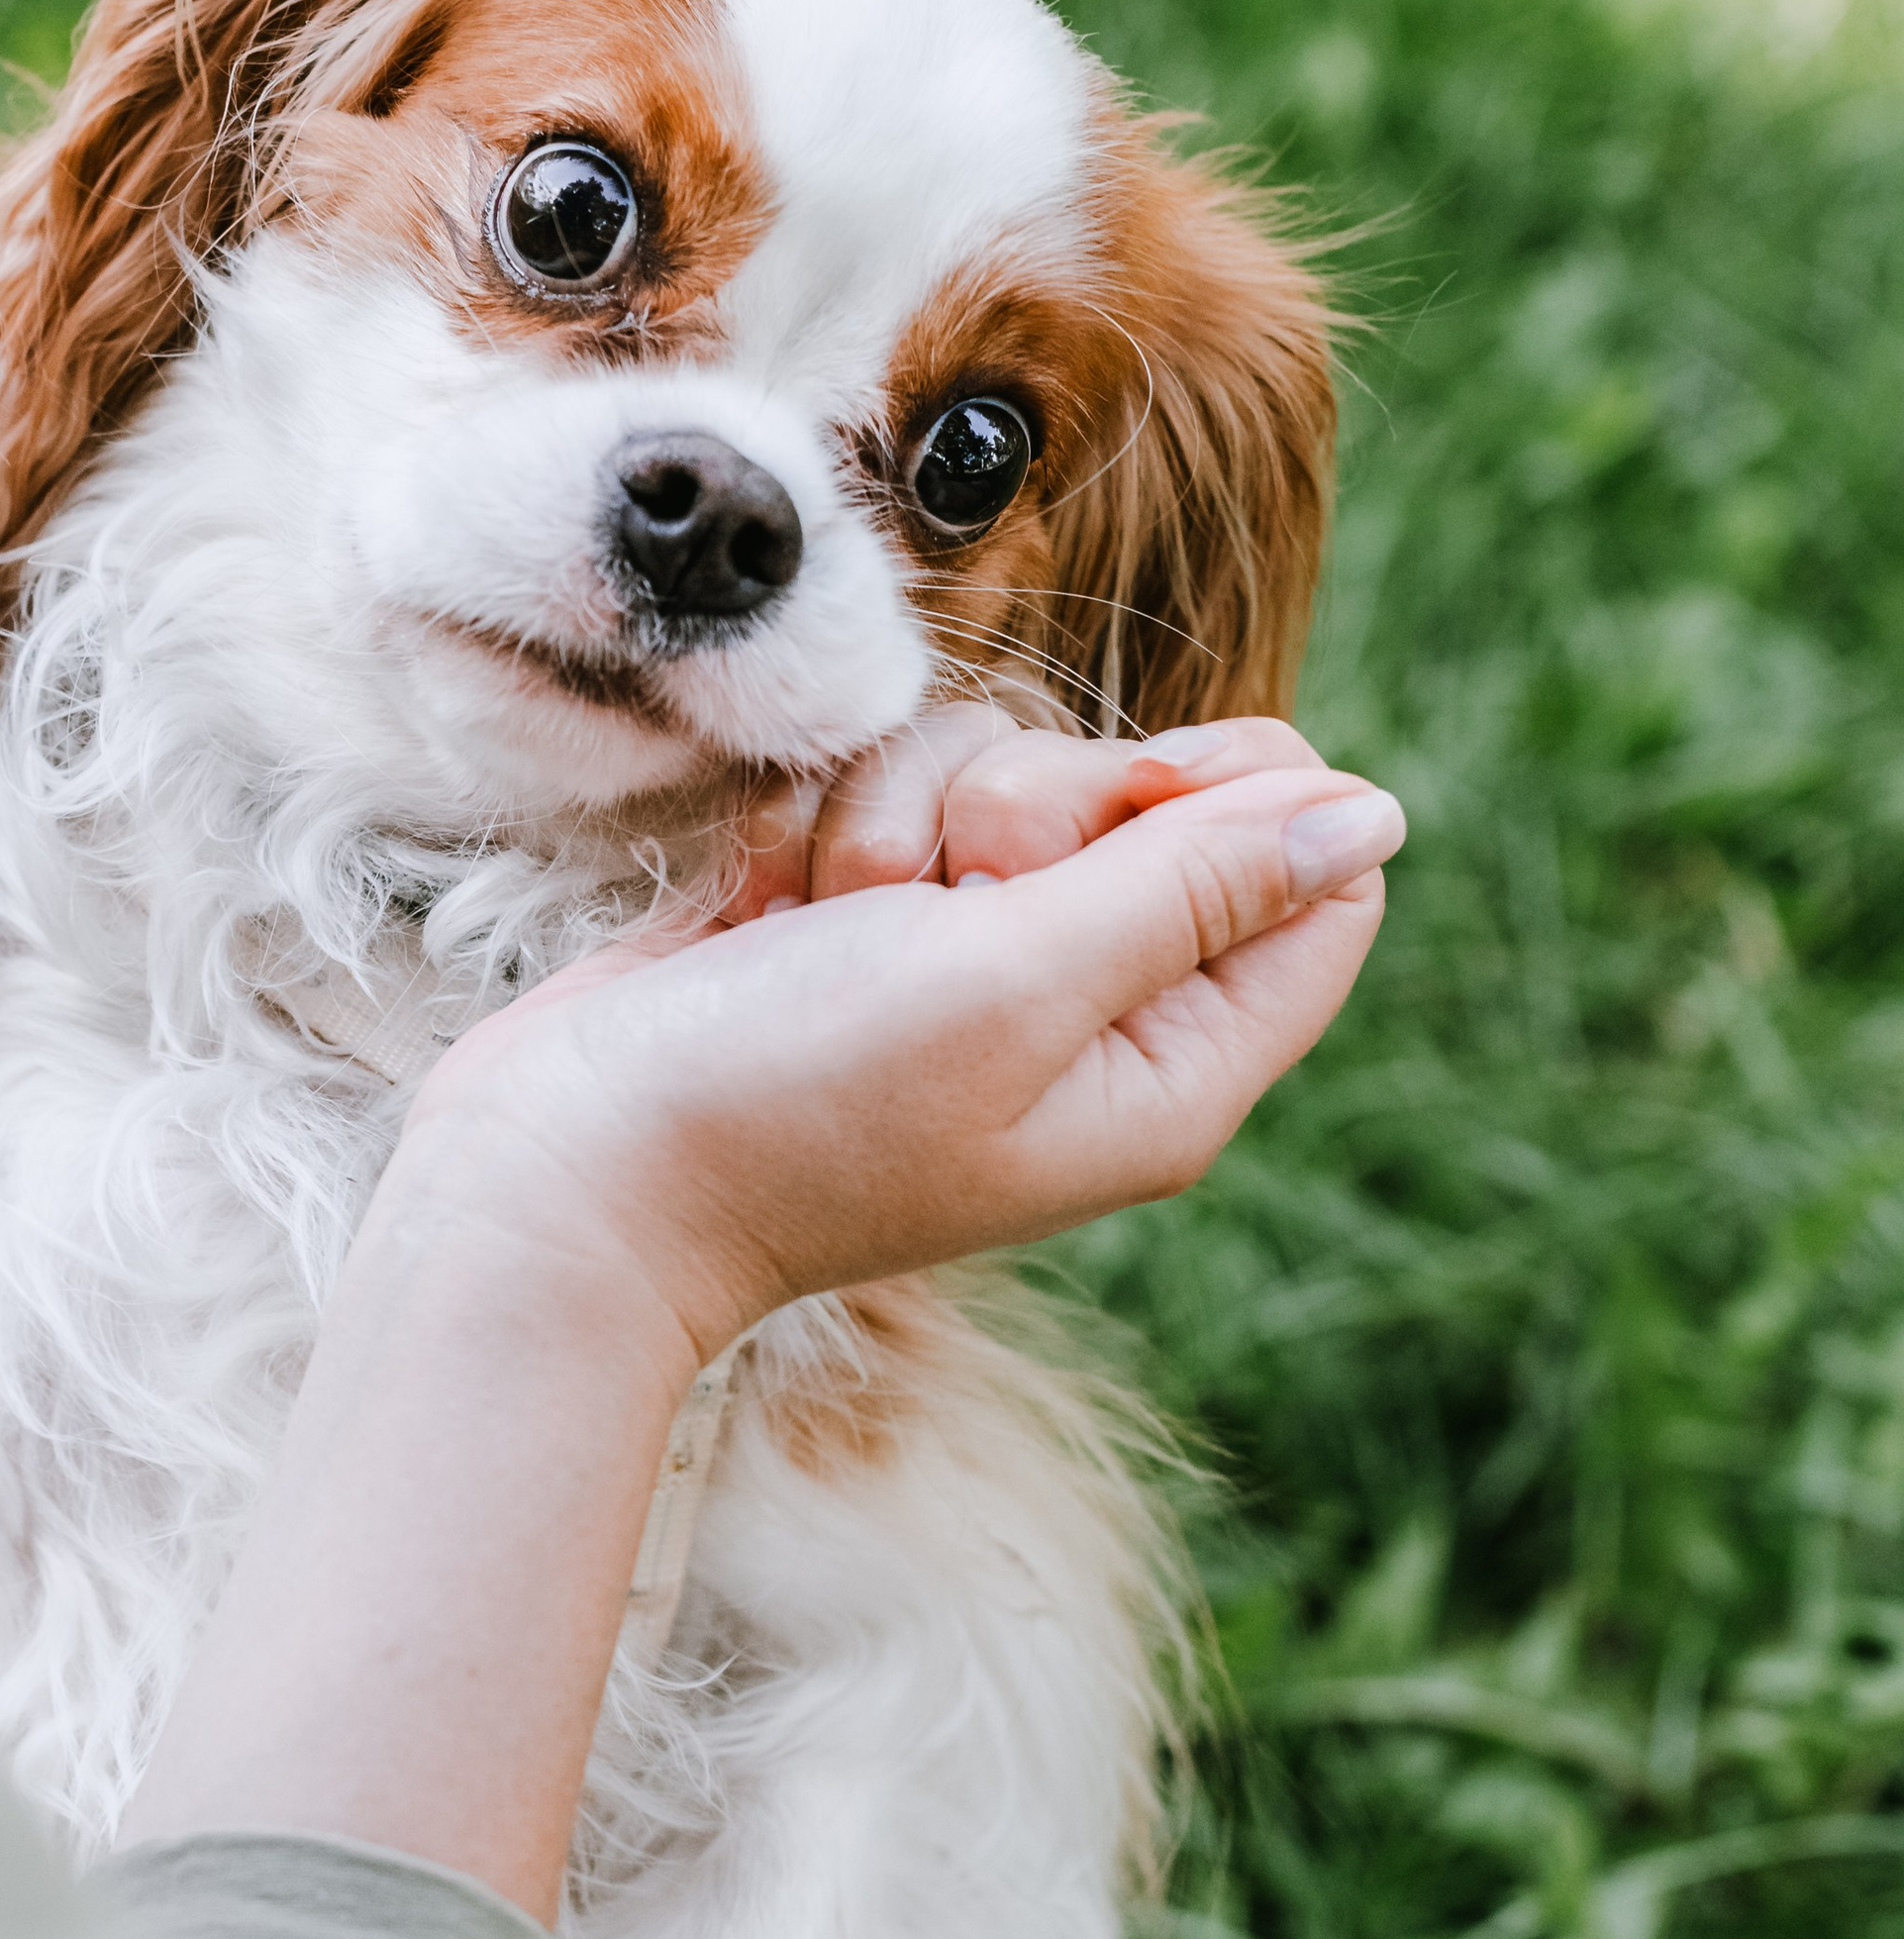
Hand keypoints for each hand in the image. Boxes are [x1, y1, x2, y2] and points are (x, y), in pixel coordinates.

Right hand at [408, 717, 1397, 1376]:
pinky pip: (892, 784)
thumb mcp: (1016, 981)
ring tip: (830, 925)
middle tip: (947, 902)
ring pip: (1005, 767)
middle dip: (1031, 801)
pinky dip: (822, 824)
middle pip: (1153, 796)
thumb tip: (1375, 812)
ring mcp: (970, 968)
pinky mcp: (860, 921)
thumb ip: (1195, 883)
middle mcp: (1090, 1013)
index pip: (1315, 875)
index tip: (1116, 813)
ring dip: (901, 813)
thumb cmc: (789, 1101)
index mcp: (1174, 1065)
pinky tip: (770, 912)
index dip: (1226, 799)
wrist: (563, 1170)